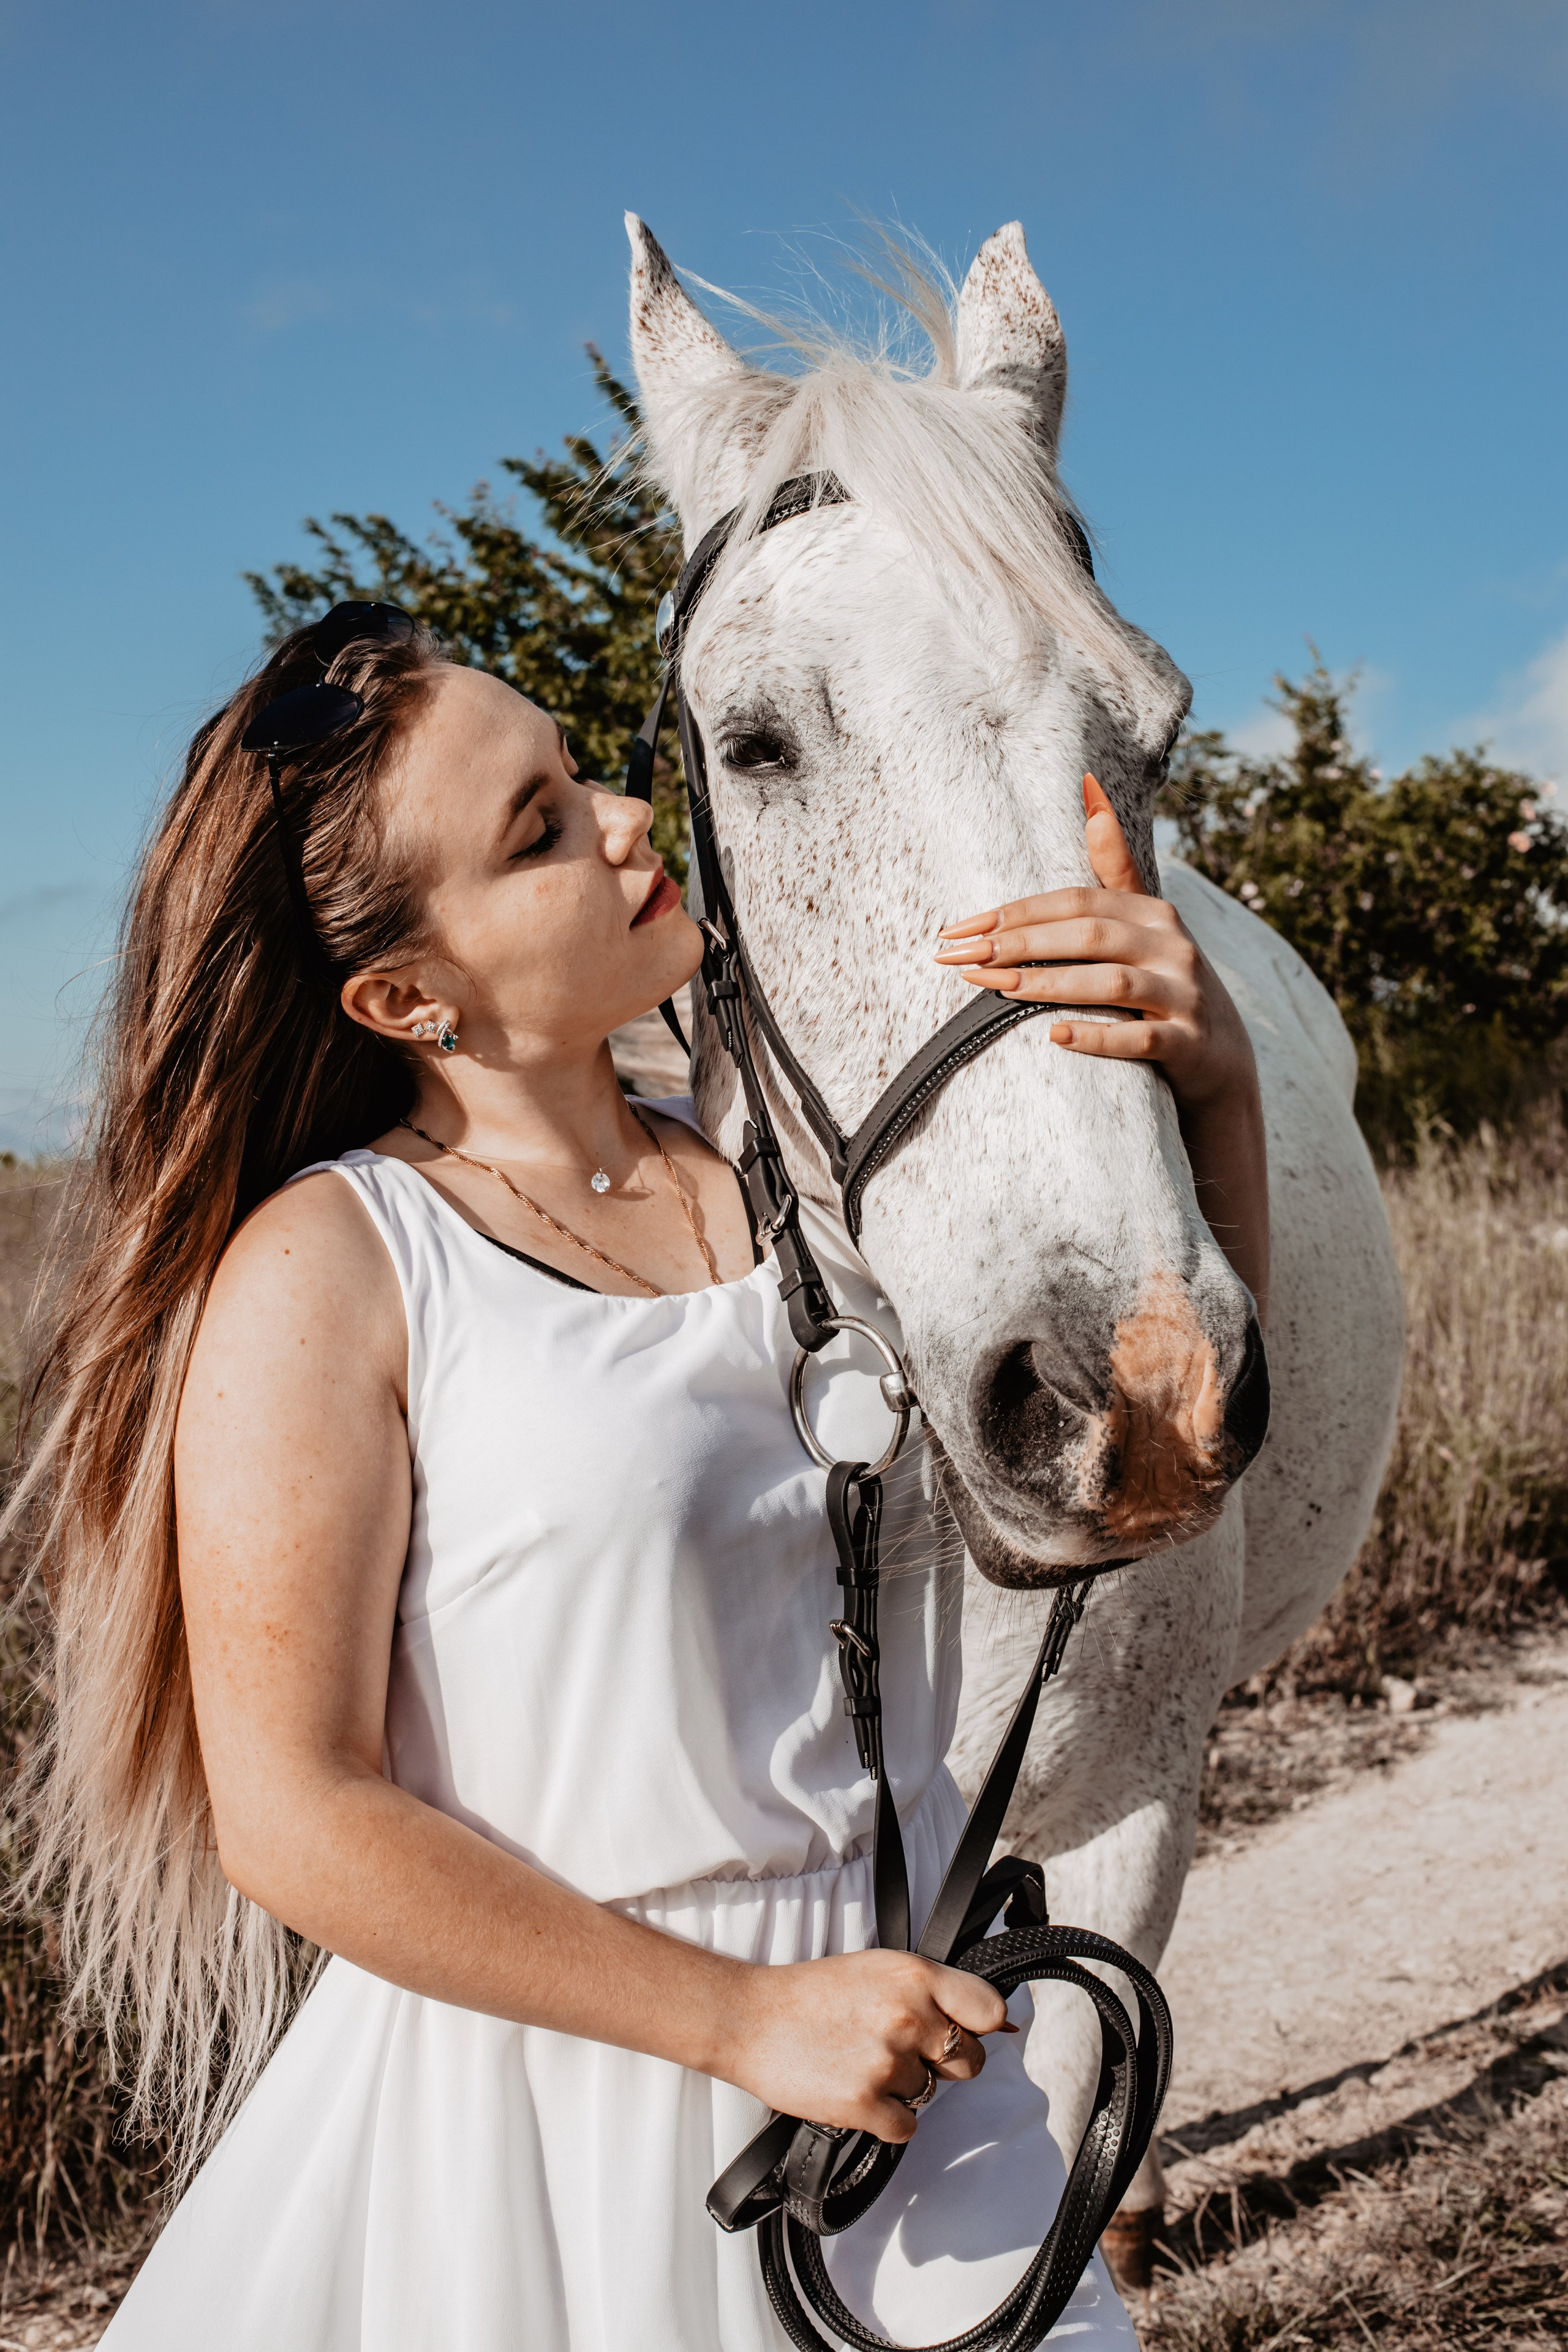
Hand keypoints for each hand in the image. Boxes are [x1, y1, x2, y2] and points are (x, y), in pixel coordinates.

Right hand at [722, 1948, 1014, 2144]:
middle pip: (970, 2062)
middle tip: (899, 2049)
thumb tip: (1000, 2023)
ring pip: (930, 2093)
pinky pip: (906, 2128)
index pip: (991, 2011)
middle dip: (942, 2062)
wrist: (749, 2018)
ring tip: (861, 2060)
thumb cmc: (812, 1992)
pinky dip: (884, 2119)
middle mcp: (909, 2016)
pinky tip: (855, 2090)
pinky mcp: (865, 2104)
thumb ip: (934, 1991)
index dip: (982, 2027)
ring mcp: (887, 2062)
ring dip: (903, 2087)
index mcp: (916, 1975)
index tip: (965, 2032)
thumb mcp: (880, 1969)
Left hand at [935, 773, 1255, 1115]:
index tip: (959, 930)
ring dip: (1049, 983)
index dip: (1017, 913)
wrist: (1222, 1056)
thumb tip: (1088, 787)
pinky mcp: (1188, 1043)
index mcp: (1151, 911)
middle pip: (1089, 933)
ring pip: (1113, 982)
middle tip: (960, 959)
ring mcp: (1183, 994)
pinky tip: (1055, 1035)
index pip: (1076, 901)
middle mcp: (1171, 945)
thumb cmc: (1165, 981)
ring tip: (996, 989)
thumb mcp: (1145, 921)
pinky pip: (1139, 1039)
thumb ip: (1114, 866)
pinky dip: (1097, 1036)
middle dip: (1020, 944)